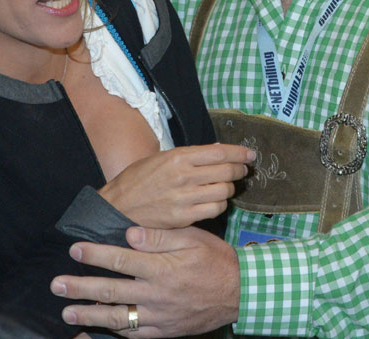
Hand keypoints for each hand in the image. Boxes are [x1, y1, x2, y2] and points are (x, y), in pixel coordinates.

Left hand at [52, 226, 239, 336]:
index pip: (121, 260)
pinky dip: (114, 332)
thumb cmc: (215, 260)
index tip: (74, 249)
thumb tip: (129, 234)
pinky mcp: (164, 331)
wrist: (240, 292)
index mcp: (163, 268)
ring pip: (117, 317)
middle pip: (111, 290)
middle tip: (57, 284)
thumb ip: (160, 237)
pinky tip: (98, 327)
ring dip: (89, 313)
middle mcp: (157, 294)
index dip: (95, 254)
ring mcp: (160, 316)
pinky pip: (135, 334)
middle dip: (81, 286)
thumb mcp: (193, 239)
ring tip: (67, 311)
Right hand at [98, 144, 252, 228]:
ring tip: (227, 186)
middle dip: (239, 170)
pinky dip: (220, 204)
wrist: (118, 207)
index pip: (219, 152)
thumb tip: (217, 150)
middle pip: (226, 171)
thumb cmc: (138, 180)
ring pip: (224, 191)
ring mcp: (184, 198)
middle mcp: (184, 176)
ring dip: (230, 188)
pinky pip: (214, 209)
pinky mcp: (184, 217)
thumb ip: (189, 156)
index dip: (239, 153)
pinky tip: (215, 201)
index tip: (250, 154)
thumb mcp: (161, 158)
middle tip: (242, 170)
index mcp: (178, 157)